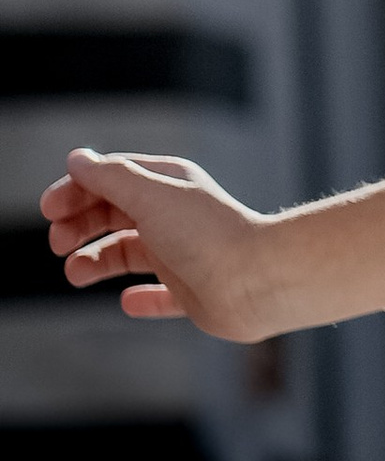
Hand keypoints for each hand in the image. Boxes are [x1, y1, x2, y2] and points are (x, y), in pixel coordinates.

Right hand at [40, 151, 279, 342]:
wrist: (259, 280)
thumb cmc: (207, 234)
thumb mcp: (150, 196)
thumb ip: (111, 177)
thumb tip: (76, 159)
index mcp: (167, 185)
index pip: (114, 179)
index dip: (78, 191)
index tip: (49, 210)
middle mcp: (174, 216)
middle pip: (116, 215)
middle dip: (81, 225)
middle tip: (57, 243)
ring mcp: (182, 254)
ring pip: (129, 254)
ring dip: (96, 261)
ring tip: (75, 274)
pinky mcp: (192, 293)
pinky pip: (160, 295)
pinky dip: (142, 298)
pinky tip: (128, 302)